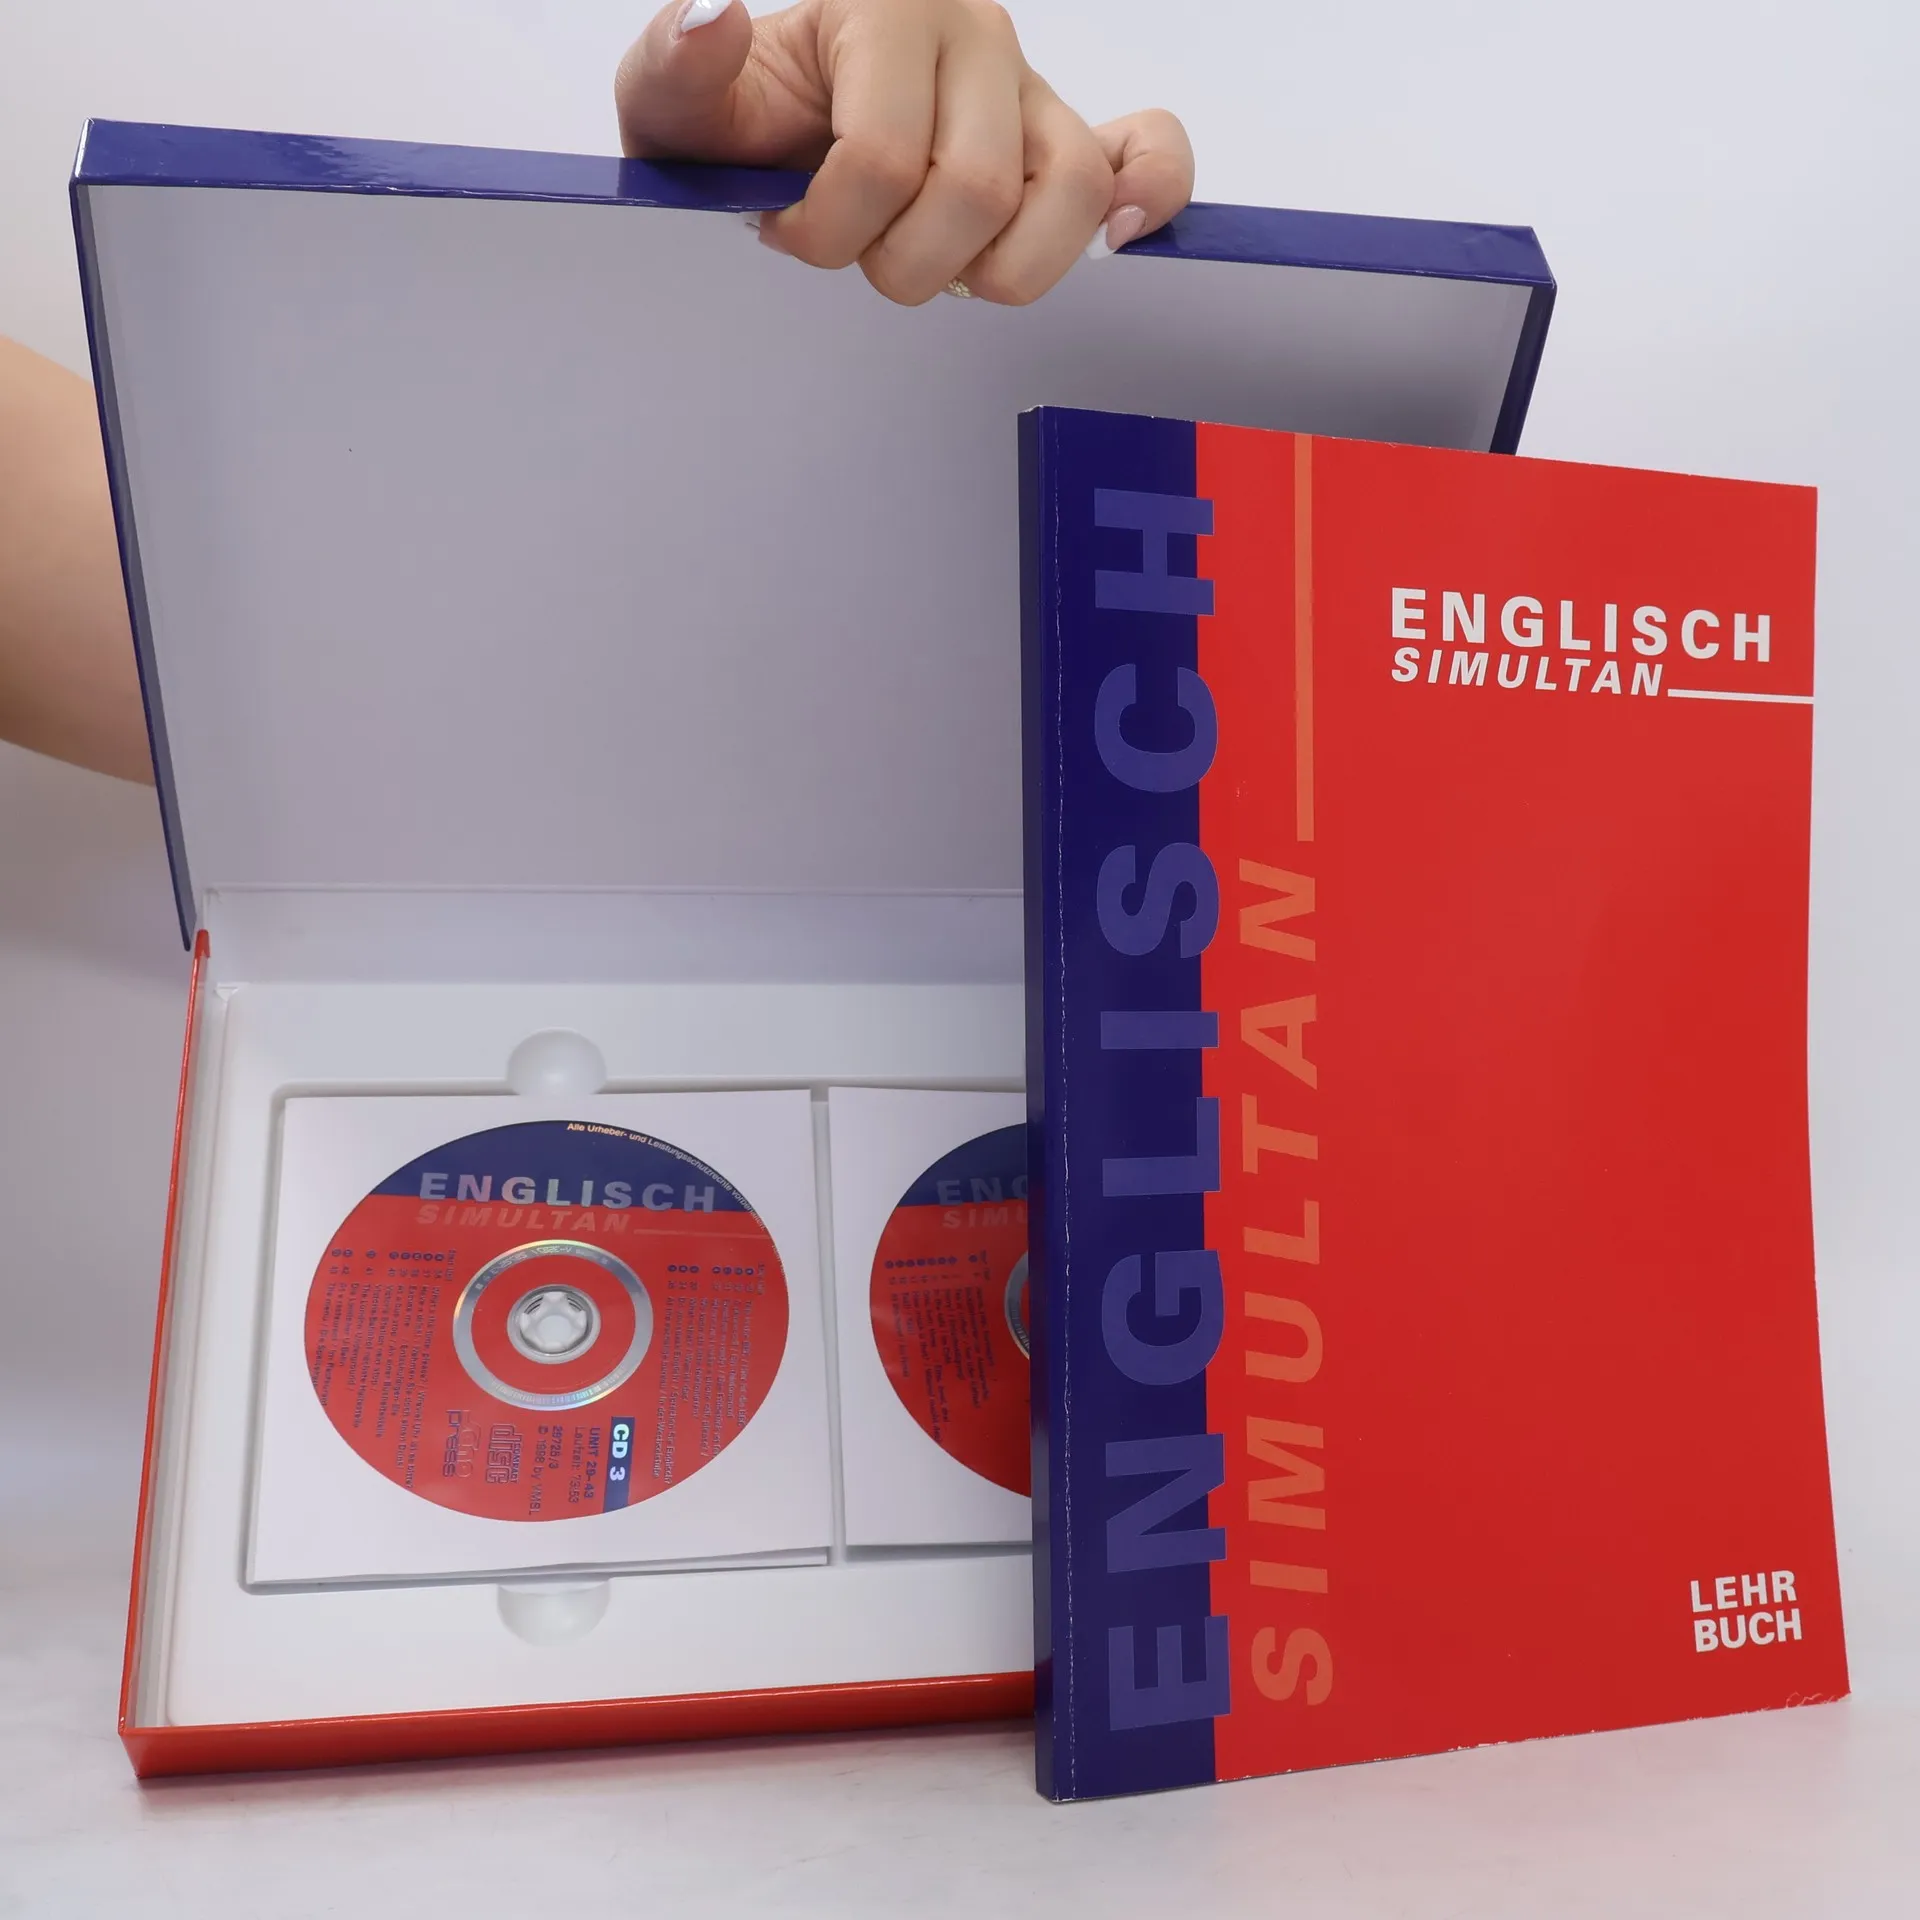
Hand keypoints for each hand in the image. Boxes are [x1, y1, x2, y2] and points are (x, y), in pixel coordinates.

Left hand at [616, 0, 1193, 306]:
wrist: (779, 117)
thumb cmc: (738, 117)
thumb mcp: (673, 98)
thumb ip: (676, 66)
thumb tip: (712, 17)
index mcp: (887, 9)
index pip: (882, 157)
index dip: (828, 230)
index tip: (785, 229)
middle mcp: (976, 35)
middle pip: (975, 191)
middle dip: (901, 262)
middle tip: (856, 252)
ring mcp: (1032, 89)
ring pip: (1069, 192)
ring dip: (998, 268)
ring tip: (938, 266)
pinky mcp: (1069, 136)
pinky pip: (1146, 155)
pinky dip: (1147, 195)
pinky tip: (1114, 238)